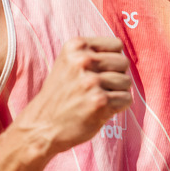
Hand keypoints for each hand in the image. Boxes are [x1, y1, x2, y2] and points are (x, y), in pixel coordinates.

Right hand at [17, 36, 131, 155]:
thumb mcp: (69, 63)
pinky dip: (118, 106)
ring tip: (97, 99)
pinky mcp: (100, 101)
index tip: (98, 72)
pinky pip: (127, 99)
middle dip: (116, 76)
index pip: (116, 45)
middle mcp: (83, 60)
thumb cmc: (60, 94)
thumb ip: (92, 54)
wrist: (42, 125)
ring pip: (126, 81)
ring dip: (117, 92)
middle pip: (123, 62)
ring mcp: (91, 81)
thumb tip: (124, 56)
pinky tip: (101, 109)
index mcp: (75, 46)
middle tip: (98, 88)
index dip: (112, 60)